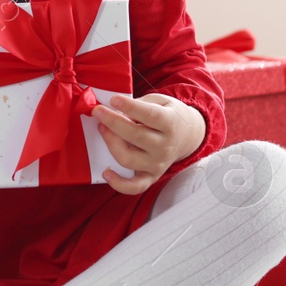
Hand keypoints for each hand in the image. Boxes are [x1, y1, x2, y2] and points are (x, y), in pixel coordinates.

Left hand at [89, 92, 206, 195]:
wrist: (187, 136)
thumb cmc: (168, 115)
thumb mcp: (160, 102)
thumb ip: (139, 104)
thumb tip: (114, 110)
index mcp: (170, 123)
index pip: (150, 115)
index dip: (130, 107)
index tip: (114, 100)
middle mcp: (165, 145)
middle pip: (135, 136)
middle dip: (112, 122)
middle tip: (98, 112)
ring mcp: (158, 163)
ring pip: (128, 158)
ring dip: (110, 143)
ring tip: (102, 129)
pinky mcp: (151, 176)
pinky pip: (135, 186)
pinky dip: (119, 184)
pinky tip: (106, 172)